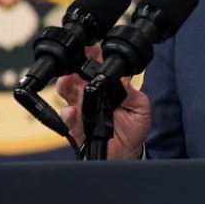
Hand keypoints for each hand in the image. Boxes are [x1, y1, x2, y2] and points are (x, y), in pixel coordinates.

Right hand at [55, 43, 149, 158]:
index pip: (97, 66)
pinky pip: (67, 118)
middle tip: (75, 64)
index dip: (93, 56)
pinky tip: (71, 111)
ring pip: (67, 92)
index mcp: (106, 85)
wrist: (127, 154)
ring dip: (65, 85)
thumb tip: (124, 78)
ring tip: (66, 82)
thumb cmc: (133, 128)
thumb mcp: (139, 107)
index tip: (92, 49)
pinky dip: (67, 114)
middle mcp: (90, 94)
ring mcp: (81, 109)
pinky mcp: (75, 126)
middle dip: (74, 67)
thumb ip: (132, 93)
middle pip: (77, 75)